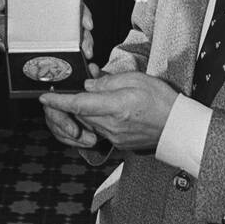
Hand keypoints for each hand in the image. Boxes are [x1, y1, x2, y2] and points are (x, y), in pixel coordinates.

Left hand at [0, 0, 94, 62]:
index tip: (85, 22)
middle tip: (85, 46)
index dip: (82, 12)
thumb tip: (1, 3)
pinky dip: (71, 58)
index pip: (72, 2)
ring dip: (83, 48)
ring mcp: (54, 32)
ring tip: (84, 56)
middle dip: (86, 36)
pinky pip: (64, 52)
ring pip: (75, 39)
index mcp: (47, 1)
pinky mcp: (48, 46)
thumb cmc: (0, 7)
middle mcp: (55, 16)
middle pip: (78, 24)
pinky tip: (74, 64)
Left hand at [40, 71, 178, 151]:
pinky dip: (97, 118)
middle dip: (73, 101)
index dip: (58, 101)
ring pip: (88, 122)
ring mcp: (115, 137)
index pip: (78, 104)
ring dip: (86, 109)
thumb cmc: (163, 101)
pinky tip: (108, 108)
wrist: (180, 127)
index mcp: (116, 107)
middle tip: (77, 87)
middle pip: (80, 113)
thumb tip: (89, 86)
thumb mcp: (137, 80)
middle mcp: (112, 125)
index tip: (44, 97)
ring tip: (99, 96)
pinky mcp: (119, 143)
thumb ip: (108, 82)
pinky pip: (99, 129)